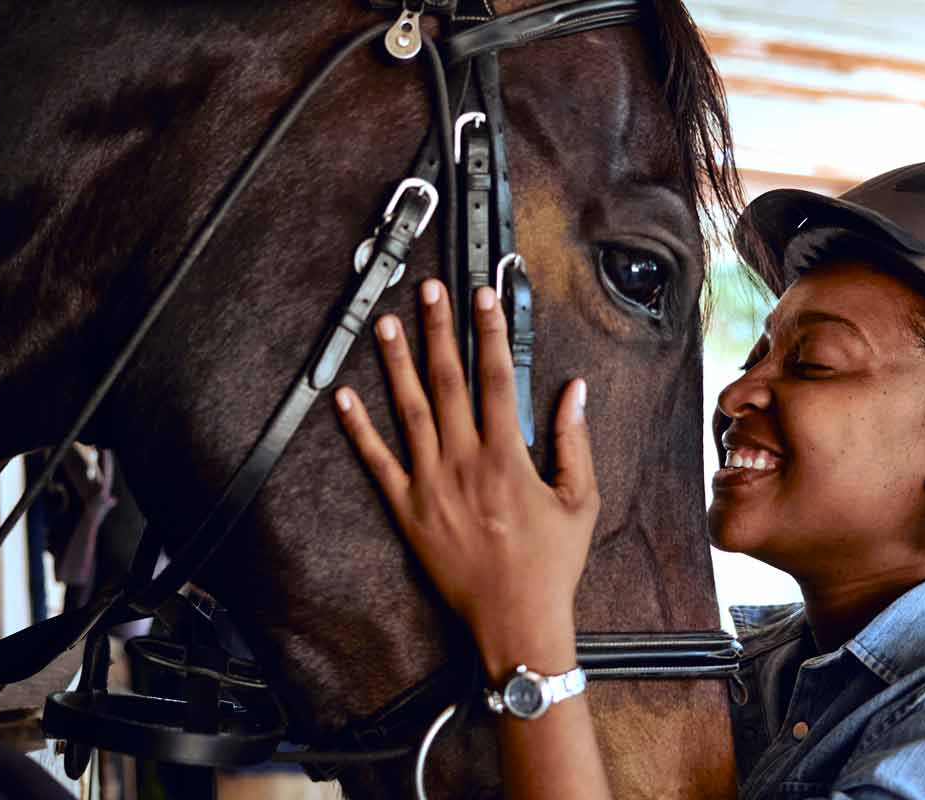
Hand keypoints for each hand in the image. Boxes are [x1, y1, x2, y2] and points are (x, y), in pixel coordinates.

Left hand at [335, 280, 598, 677]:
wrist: (515, 618)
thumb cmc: (550, 563)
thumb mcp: (580, 500)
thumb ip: (575, 441)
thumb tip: (575, 391)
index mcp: (508, 457)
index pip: (497, 378)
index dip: (490, 331)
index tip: (482, 297)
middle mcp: (464, 462)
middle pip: (448, 381)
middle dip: (439, 330)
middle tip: (429, 291)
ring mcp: (430, 485)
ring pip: (409, 411)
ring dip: (397, 364)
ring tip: (385, 324)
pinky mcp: (407, 509)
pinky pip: (377, 462)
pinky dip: (359, 429)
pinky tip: (344, 397)